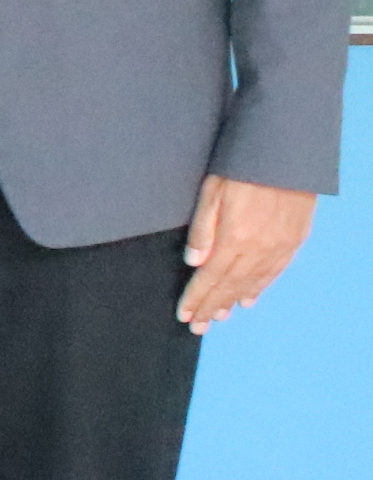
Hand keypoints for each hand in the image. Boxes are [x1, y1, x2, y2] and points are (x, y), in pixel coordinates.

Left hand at [180, 174, 315, 333]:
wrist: (287, 153)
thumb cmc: (242, 166)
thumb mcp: (212, 191)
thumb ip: (203, 229)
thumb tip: (194, 263)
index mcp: (235, 238)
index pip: (210, 278)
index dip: (197, 298)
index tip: (185, 315)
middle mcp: (259, 248)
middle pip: (230, 285)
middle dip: (212, 306)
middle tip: (198, 326)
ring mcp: (279, 245)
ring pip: (253, 282)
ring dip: (233, 301)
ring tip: (218, 317)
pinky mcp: (294, 240)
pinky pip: (274, 272)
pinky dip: (259, 288)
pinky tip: (248, 299)